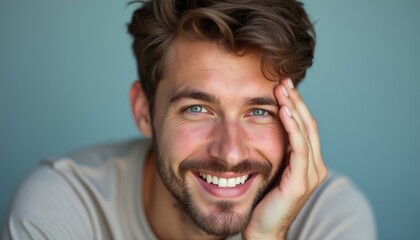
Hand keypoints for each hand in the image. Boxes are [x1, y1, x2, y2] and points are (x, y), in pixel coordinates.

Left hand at [243, 79, 327, 238]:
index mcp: (309, 162)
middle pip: (308, 125)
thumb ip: (276, 150)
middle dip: (296, 101)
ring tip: (283, 89)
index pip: (305, 127)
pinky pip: (299, 149)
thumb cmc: (263, 200)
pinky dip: (292, 128)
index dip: (295, 105)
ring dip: (294, 108)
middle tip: (284, 80)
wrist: (261, 230)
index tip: (282, 86)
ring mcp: (310, 174)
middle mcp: (314, 166)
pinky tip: (284, 111)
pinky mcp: (300, 182)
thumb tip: (265, 125)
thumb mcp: (271, 169)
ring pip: (306, 133)